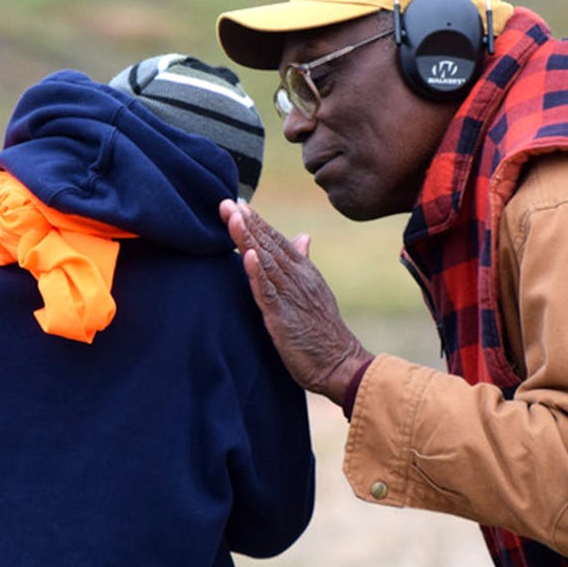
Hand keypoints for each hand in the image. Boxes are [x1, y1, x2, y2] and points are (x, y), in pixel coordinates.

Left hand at [220, 199, 373, 404]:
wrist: (341, 363)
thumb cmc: (324, 332)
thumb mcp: (315, 291)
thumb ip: (304, 262)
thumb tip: (303, 236)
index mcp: (304, 271)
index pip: (277, 241)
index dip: (258, 222)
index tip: (239, 204)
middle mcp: (298, 278)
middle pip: (269, 245)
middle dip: (247, 223)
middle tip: (227, 203)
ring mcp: (291, 295)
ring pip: (265, 262)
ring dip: (247, 239)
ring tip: (232, 218)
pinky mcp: (283, 316)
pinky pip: (268, 291)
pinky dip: (257, 272)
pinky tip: (247, 255)